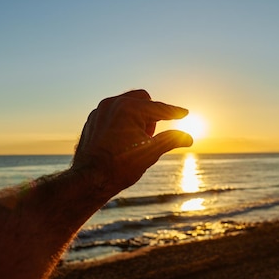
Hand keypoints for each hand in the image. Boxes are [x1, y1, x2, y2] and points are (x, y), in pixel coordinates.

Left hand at [73, 89, 192, 194]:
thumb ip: (170, 140)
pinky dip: (122, 120)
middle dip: (151, 113)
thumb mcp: (150, 153)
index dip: (174, 112)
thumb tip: (189, 138)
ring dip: (137, 116)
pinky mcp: (92, 119)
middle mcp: (112, 104)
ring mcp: (99, 111)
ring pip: (126, 104)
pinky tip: (123, 139)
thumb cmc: (120, 167)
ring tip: (137, 138)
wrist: (88, 180)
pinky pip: (112, 112)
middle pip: (142, 99)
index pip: (158, 108)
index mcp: (129, 108)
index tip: (184, 113)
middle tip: (151, 134)